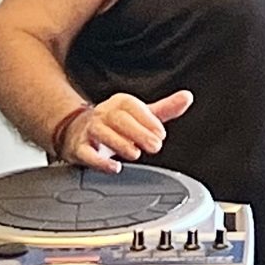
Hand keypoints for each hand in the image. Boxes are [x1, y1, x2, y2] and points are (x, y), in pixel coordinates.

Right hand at [56, 90, 193, 172]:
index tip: (161, 134)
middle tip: (155, 146)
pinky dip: (99, 161)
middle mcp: (103, 114)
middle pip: (119, 119)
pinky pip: (86, 152)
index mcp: (119, 103)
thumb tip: (187, 97)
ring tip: (136, 153)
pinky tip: (114, 167)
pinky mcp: (78, 148)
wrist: (77, 131)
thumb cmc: (115, 124)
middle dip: (139, 133)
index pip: (133, 106)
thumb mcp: (140, 115)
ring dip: (121, 144)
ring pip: (101, 133)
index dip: (148, 120)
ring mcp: (89, 130)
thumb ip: (165, 108)